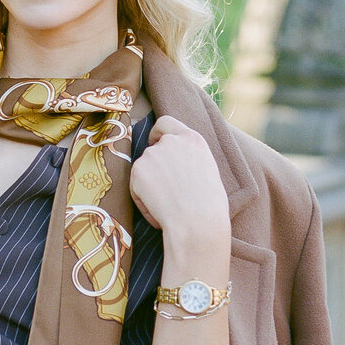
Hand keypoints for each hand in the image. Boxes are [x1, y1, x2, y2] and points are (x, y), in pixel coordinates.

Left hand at [129, 115, 230, 271]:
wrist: (197, 222)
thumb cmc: (209, 206)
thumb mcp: (206, 170)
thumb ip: (188, 158)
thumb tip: (173, 164)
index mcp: (192, 139)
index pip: (166, 122)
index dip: (157, 133)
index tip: (154, 142)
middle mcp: (170, 141)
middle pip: (152, 149)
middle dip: (154, 167)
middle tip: (165, 190)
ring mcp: (152, 154)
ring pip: (144, 170)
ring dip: (150, 186)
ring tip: (169, 206)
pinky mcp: (137, 170)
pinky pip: (135, 188)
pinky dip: (143, 201)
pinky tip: (159, 212)